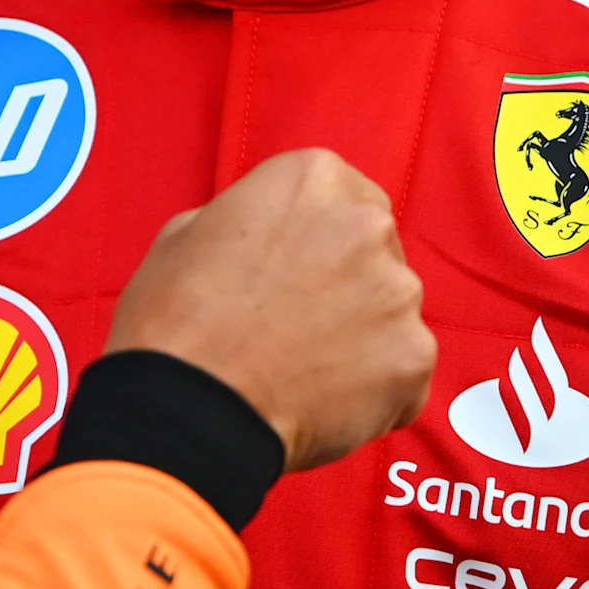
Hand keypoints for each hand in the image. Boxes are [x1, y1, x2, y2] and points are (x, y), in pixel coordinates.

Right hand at [105, 147, 433, 470]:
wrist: (188, 411)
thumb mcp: (188, 233)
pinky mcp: (414, 358)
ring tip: (305, 369)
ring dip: (363, 335)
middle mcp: (366, 223)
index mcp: (312, 178)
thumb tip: (269, 236)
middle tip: (300, 322)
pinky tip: (323, 402)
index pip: (344, 194)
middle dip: (348, 280)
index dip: (320, 235)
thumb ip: (248, 218)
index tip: (299, 266)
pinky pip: (403, 371)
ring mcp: (398, 292)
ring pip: (392, 312)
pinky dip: (375, 389)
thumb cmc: (175, 322)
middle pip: (376, 248)